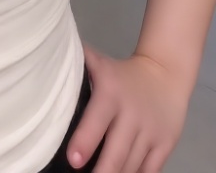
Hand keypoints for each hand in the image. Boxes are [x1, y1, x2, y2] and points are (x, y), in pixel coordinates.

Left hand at [66, 44, 191, 172]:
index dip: (85, 141)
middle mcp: (132, 115)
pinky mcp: (166, 145)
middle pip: (116, 152)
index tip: (73, 160)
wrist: (166, 72)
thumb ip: (77, 63)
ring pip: (132, 165)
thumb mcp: (100, 63)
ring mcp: (151, 132)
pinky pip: (151, 170)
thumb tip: (49, 55)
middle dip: (102, 171)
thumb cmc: (122, 73)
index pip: (97, 120)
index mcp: (111, 94)